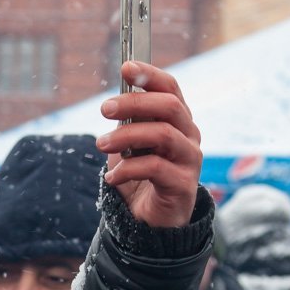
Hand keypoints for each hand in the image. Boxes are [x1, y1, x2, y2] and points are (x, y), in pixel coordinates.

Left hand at [95, 62, 201, 227]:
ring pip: (163, 135)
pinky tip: (112, 178)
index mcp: (176, 121)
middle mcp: (188, 136)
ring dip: (126, 136)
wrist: (150, 221)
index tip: (126, 67)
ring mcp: (189, 160)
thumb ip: (127, 123)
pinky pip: (155, 168)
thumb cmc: (139, 176)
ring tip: (101, 145)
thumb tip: (115, 102)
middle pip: (169, 106)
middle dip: (134, 102)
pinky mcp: (183, 185)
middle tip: (103, 109)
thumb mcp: (129, 145)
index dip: (150, 75)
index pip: (171, 89)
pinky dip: (127, 169)